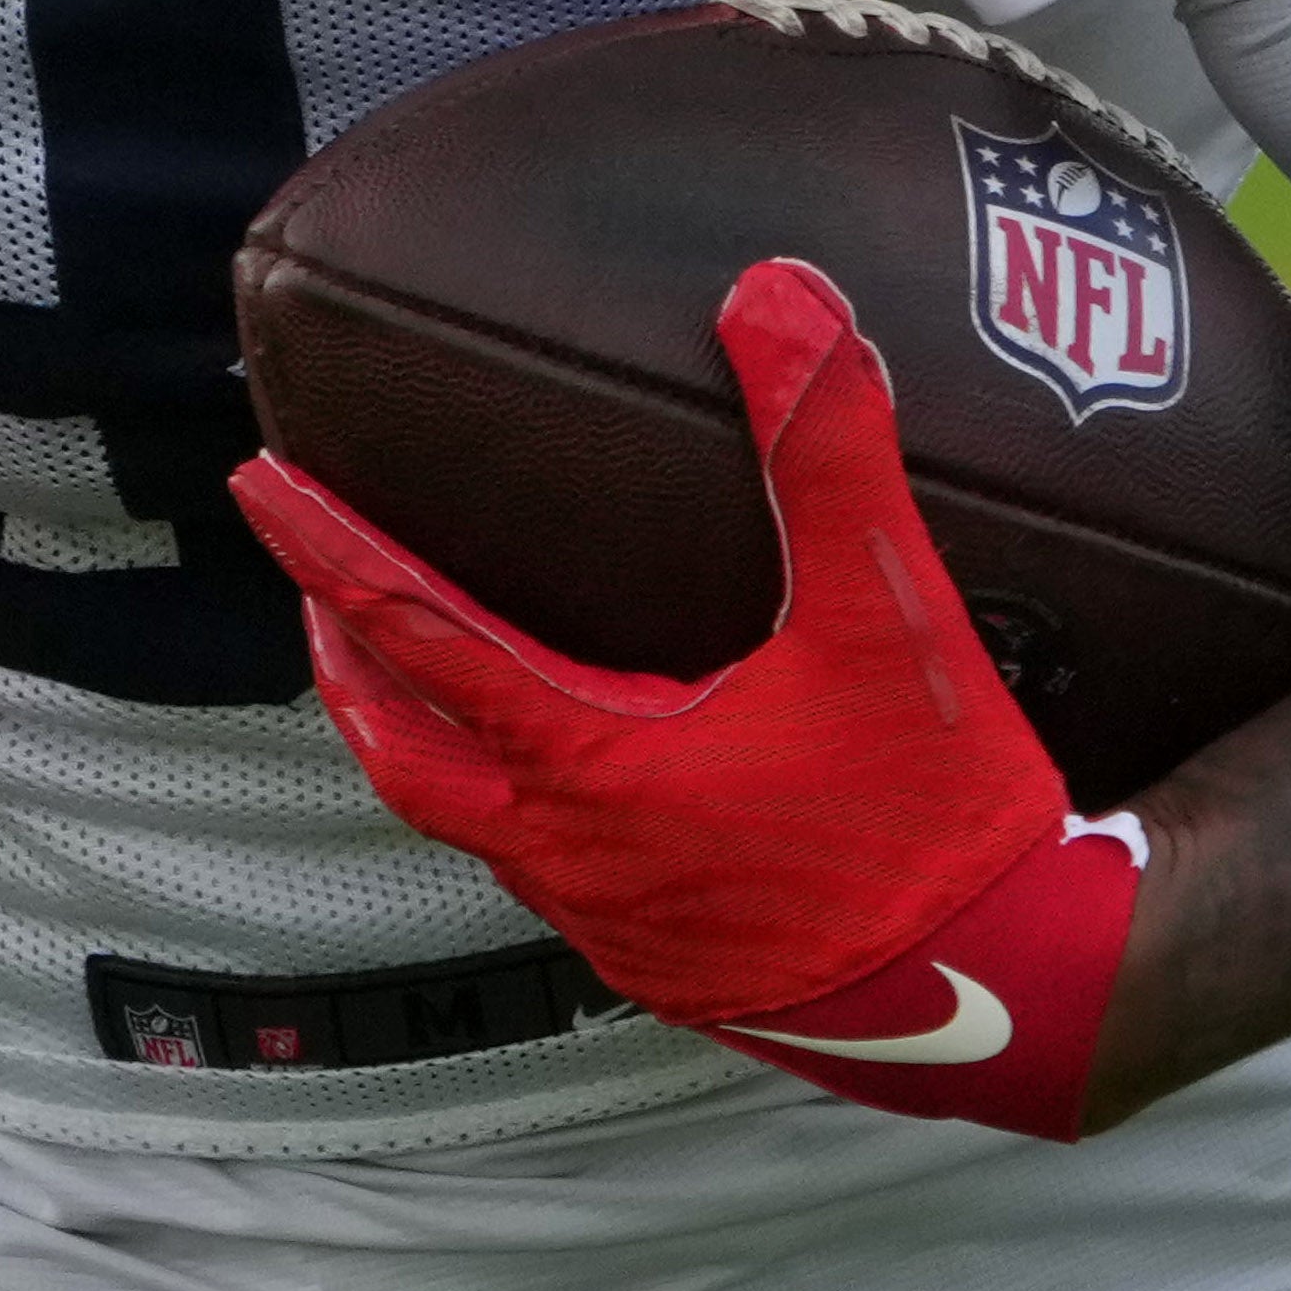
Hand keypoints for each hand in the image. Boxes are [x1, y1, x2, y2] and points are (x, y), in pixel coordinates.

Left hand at [236, 259, 1140, 1138]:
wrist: (1030, 994)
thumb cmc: (948, 816)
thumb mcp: (888, 617)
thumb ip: (828, 451)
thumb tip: (778, 295)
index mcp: (596, 768)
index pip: (419, 638)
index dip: (331, 553)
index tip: (260, 486)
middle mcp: (578, 863)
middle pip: (405, 756)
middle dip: (350, 663)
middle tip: (322, 588)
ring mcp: (620, 933)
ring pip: (476, 829)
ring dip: (432, 742)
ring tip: (430, 671)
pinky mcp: (676, 972)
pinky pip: (555, 880)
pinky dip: (522, 809)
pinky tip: (581, 776)